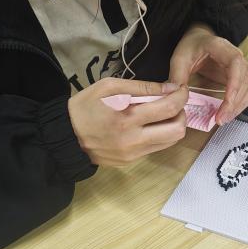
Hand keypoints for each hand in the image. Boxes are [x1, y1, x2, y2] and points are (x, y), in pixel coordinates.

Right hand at [68, 78, 188, 166]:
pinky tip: (149, 125)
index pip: (169, 108)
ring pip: (170, 142)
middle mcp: (134, 140)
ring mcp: (133, 154)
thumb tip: (169, 88)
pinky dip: (160, 134)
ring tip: (163, 113)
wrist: (64, 136)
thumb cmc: (85, 106)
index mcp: (127, 117)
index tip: (180, 89)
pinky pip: (156, 148)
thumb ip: (142, 87)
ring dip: (173, 125)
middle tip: (174, 103)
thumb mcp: (109, 87)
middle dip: (182, 114)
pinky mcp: (130, 161)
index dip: (181, 96)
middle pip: (177, 130)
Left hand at [168, 24, 247, 124]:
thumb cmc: (192, 47)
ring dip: (241, 105)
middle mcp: (238, 56)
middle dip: (235, 103)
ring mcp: (244, 67)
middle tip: (220, 119)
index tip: (227, 103)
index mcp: (222, 48)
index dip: (235, 85)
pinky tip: (237, 109)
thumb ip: (177, 76)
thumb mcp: (179, 58)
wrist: (200, 40)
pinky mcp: (246, 76)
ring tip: (224, 118)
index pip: (236, 64)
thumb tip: (177, 95)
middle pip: (246, 81)